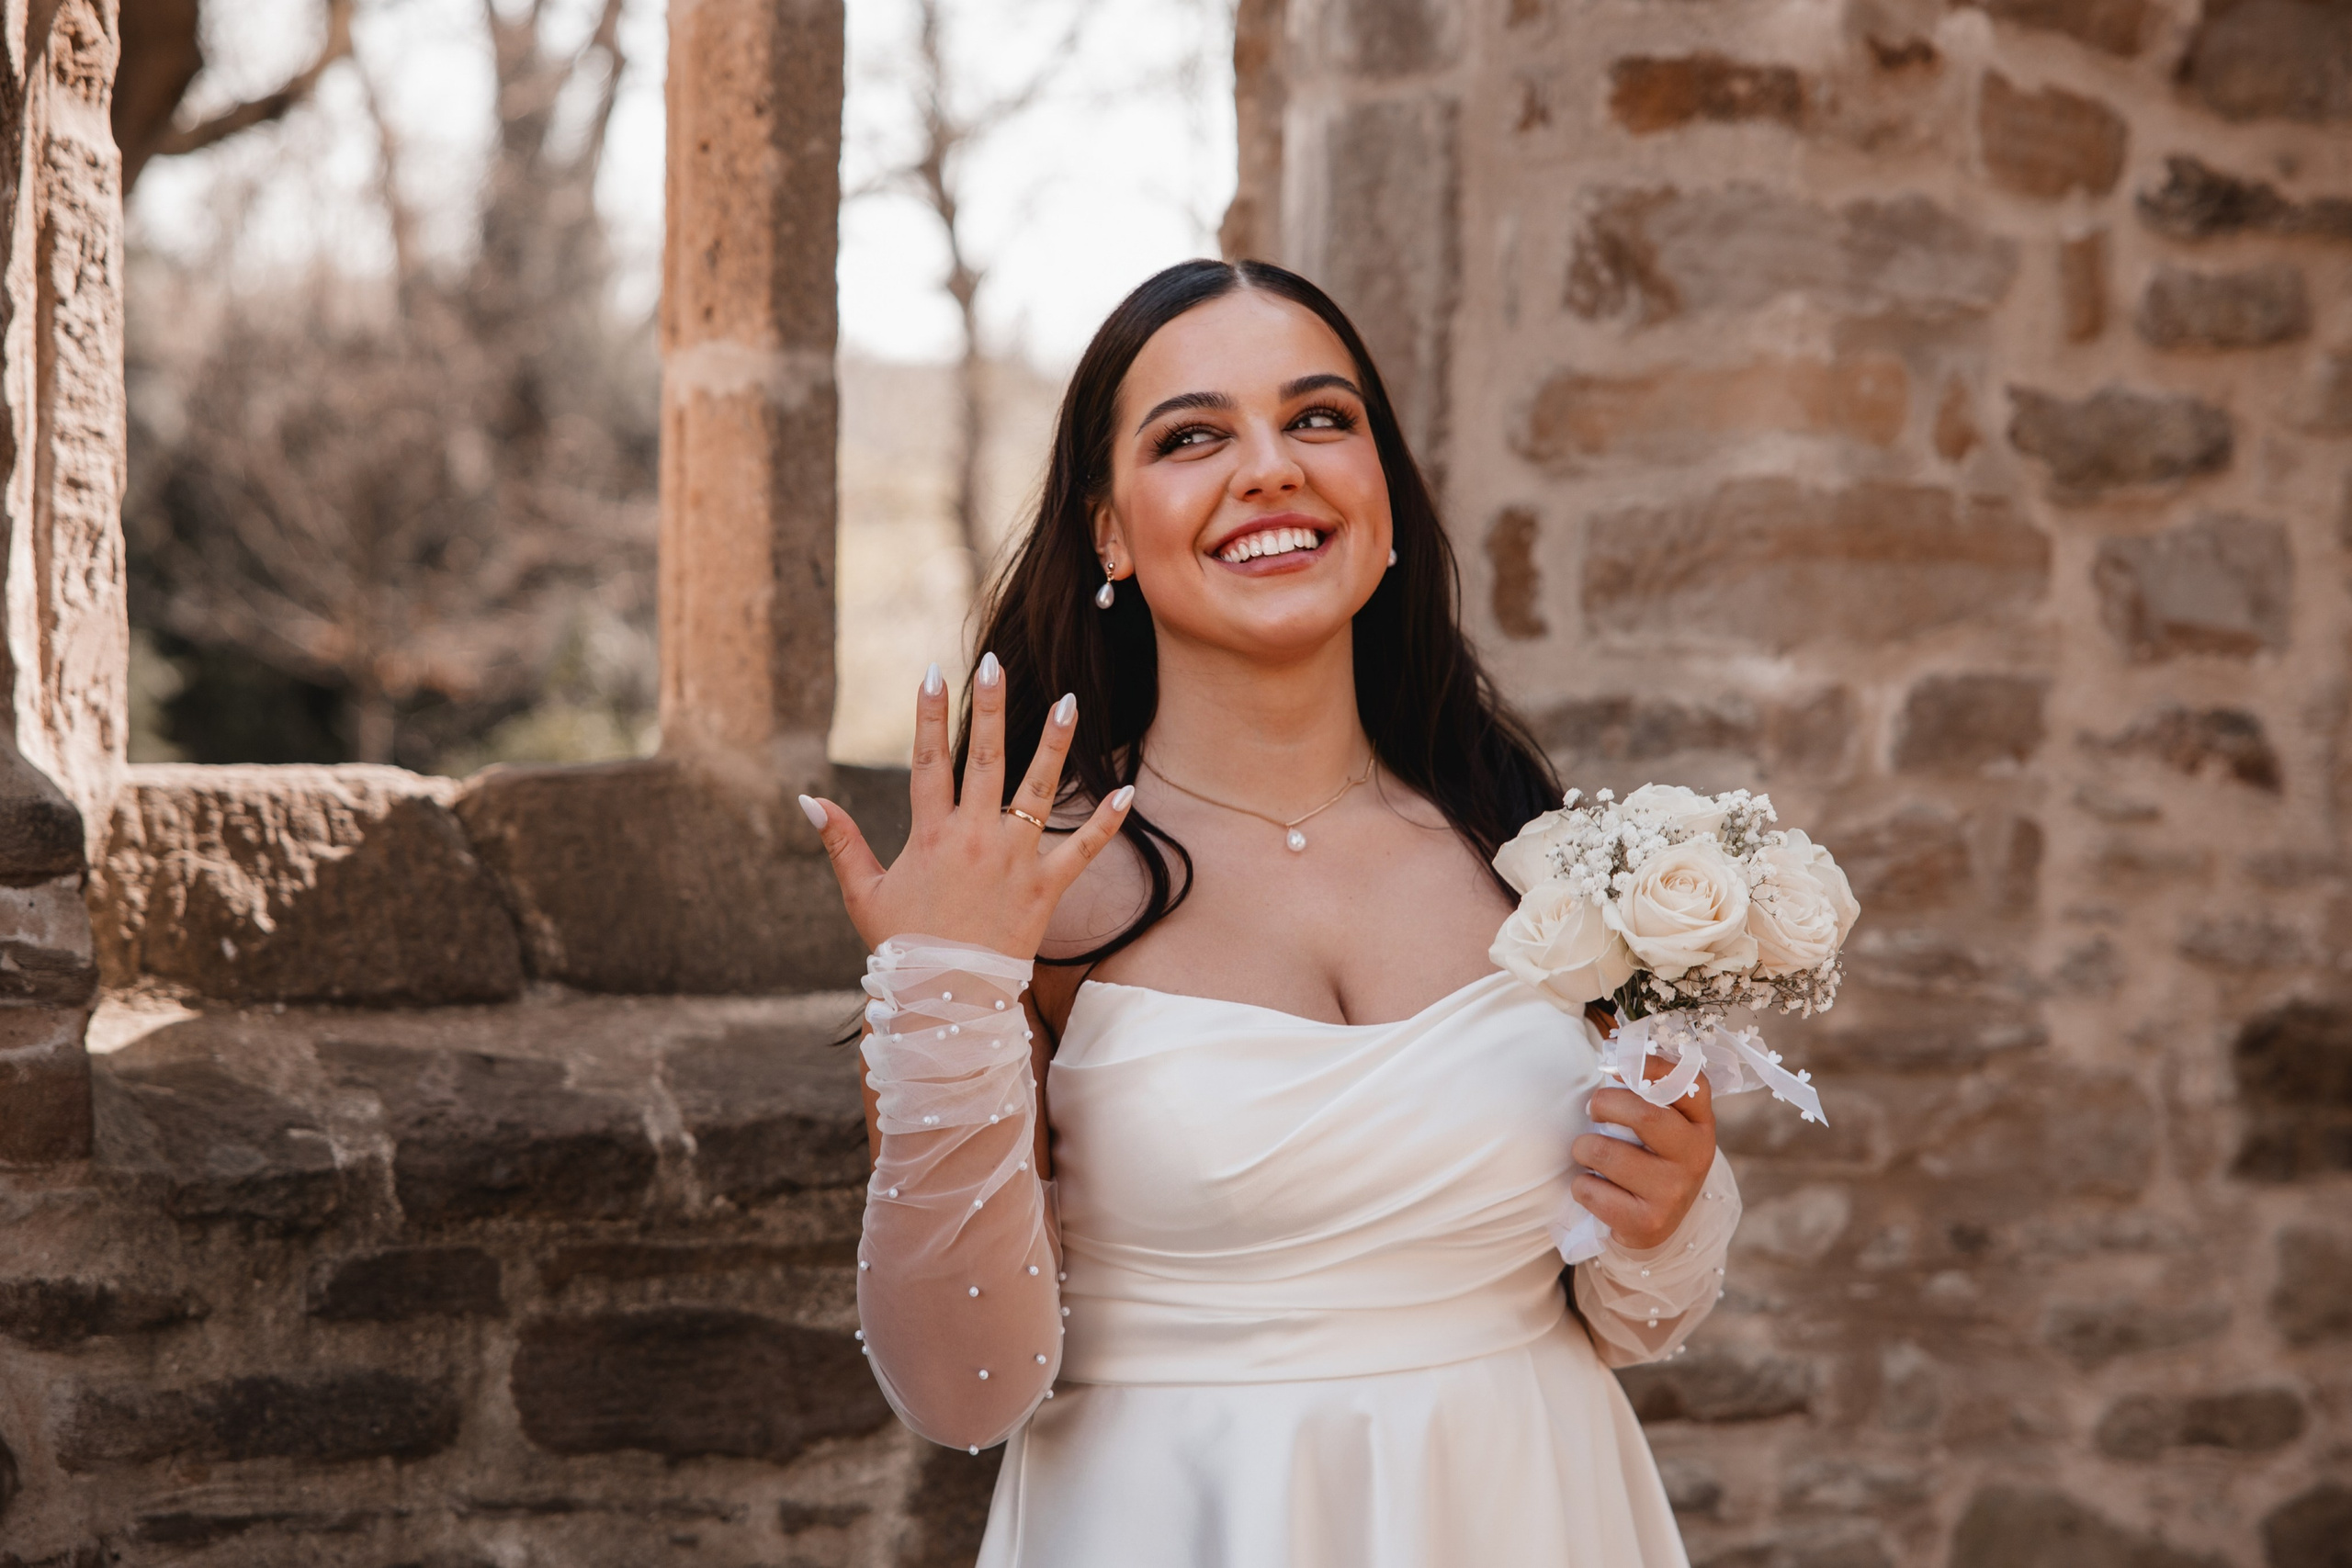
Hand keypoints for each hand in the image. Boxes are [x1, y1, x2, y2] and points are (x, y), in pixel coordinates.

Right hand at [799, 652, 1134, 957]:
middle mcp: (974, 839)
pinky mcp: (1045, 889)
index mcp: (930, 836)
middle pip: (983, 759)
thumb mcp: (863, 893)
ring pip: (1038, 791)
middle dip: (989, 708)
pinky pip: (1083, 850)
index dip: (928, 715)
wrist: (945, 999)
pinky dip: (1108, 823)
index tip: (933, 672)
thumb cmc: (901, 947)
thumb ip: (840, 841)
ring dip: (1054, 743)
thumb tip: (806, 798)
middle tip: (996, 664)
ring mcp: (1014, 861)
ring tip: (1070, 700)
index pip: (927, 761)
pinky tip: (1130, 791)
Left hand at [1570, 1049, 1715, 1251]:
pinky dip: (1581, 1186)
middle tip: (1594, 1110)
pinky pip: (1591, 1190)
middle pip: (1645, 1115)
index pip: (1690, 1083)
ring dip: (1583, 1148)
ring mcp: (1673, 1192)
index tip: (1617, 1068)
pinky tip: (1595, 1188)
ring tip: (1589, 1153)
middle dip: (1605, 1105)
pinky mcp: (1647, 1223)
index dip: (1653, 1066)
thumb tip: (1615, 1060)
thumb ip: (1649, 1096)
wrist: (1655, 1228)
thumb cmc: (1650, 1161)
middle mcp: (1695, 1157)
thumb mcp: (1662, 1129)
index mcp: (1701, 1125)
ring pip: (1607, 1153)